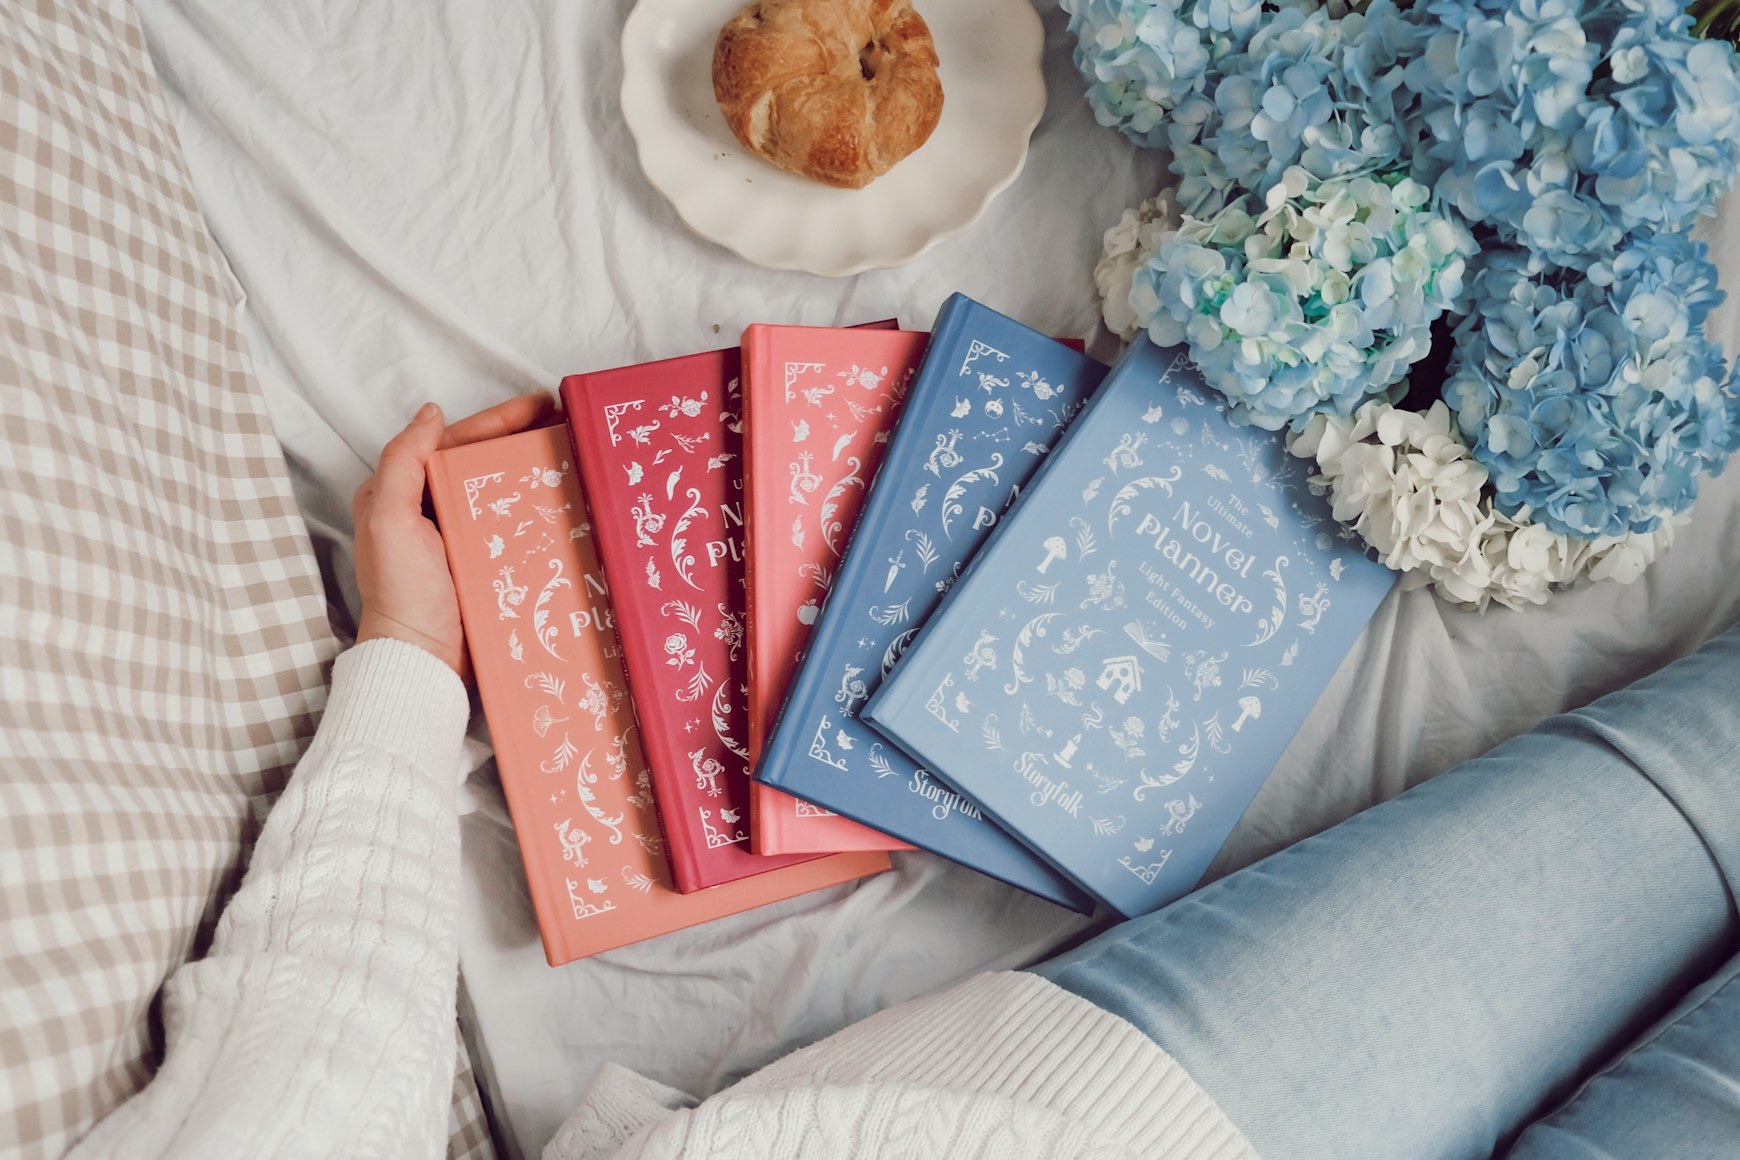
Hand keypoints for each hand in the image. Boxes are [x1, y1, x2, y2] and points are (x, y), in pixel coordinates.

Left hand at [352, 392, 557, 676]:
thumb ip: (402, 462)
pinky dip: (538, 510)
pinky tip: (567, 503)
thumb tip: (431, 413)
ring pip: (502, 491)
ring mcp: (459, 539)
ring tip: (575, 456)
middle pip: (482, 462)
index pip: (454, 442)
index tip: (541, 404)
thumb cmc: (402, 591)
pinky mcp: (484, 565)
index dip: (498, 420)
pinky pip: (514, 527)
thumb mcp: (390, 519)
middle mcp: (430, 511)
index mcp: (402, 493)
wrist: (422, 659)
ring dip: (535, 471)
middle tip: (568, 423)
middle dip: (523, 439)